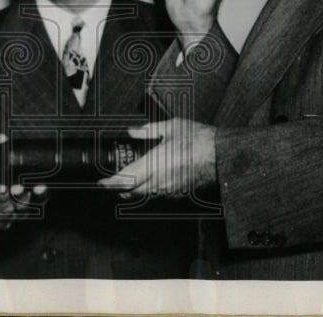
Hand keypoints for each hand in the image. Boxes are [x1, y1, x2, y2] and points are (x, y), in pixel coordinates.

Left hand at [98, 119, 215, 198]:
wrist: (221, 156)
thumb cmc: (199, 140)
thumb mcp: (171, 127)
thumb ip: (148, 130)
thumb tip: (132, 131)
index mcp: (155, 163)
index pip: (126, 178)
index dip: (110, 182)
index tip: (101, 181)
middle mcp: (160, 180)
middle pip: (131, 192)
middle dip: (117, 189)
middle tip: (108, 183)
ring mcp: (169, 189)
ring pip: (143, 196)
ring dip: (131, 192)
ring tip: (123, 185)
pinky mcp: (178, 193)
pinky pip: (157, 196)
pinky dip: (146, 193)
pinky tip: (146, 185)